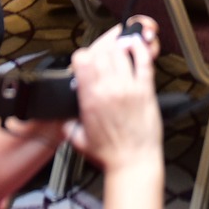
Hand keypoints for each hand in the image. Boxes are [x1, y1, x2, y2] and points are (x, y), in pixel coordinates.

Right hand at [64, 23, 163, 174]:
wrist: (133, 162)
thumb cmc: (109, 154)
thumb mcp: (79, 140)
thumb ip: (68, 125)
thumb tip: (63, 118)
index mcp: (90, 99)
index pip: (82, 61)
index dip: (81, 57)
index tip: (83, 62)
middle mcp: (109, 89)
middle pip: (101, 53)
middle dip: (98, 54)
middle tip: (100, 61)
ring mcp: (129, 88)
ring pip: (120, 54)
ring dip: (116, 50)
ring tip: (115, 54)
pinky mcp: (145, 90)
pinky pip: (143, 61)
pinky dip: (139, 49)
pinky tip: (135, 45)